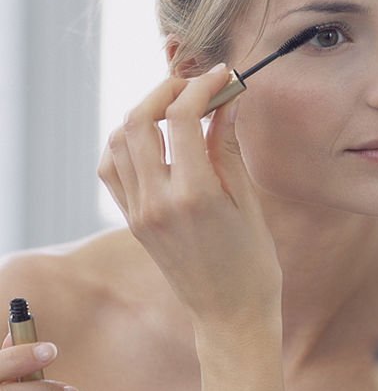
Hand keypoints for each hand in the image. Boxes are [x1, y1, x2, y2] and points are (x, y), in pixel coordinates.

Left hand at [98, 66, 281, 328]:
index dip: (202, 87)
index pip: (183, 117)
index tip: (222, 76)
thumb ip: (229, 148)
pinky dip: (125, 142)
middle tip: (195, 84)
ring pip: (119, 140)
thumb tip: (227, 102)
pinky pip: (112, 168)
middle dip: (166, 90)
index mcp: (194, 195)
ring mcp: (139, 212)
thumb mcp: (249, 202)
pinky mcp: (132, 220)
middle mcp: (157, 201)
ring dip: (143, 112)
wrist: (229, 314)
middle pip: (139, 120)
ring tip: (176, 109)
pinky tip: (152, 139)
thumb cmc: (252, 264)